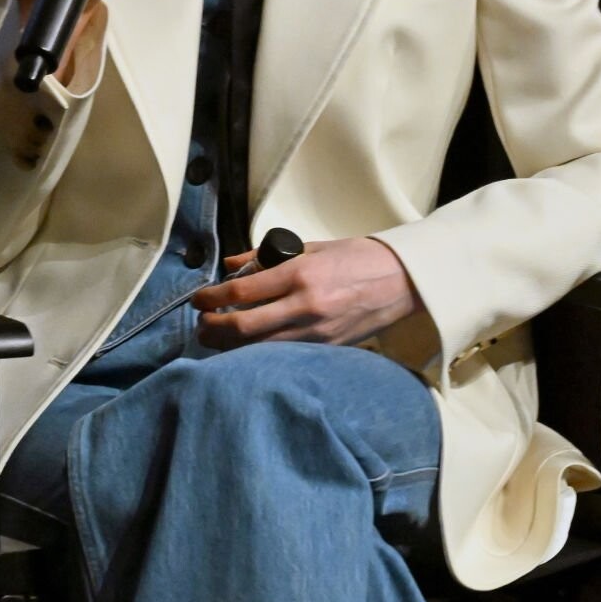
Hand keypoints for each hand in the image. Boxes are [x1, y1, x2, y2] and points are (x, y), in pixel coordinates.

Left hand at [190, 237, 421, 350]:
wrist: (402, 281)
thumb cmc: (357, 258)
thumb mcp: (311, 247)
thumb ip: (268, 256)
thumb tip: (232, 264)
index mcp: (300, 275)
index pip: (242, 292)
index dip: (212, 297)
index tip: (198, 299)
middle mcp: (305, 306)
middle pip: (244, 327)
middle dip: (214, 328)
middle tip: (200, 325)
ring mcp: (318, 332)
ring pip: (261, 348)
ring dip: (231, 346)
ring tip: (214, 340)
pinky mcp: (328, 349)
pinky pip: (285, 354)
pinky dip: (260, 354)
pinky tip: (246, 350)